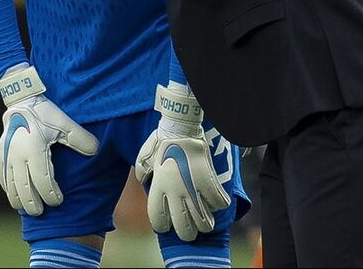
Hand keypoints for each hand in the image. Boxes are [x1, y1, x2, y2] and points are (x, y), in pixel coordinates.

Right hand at [0, 66, 98, 214]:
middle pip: (23, 189)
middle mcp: (17, 156)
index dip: (50, 195)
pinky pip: (1, 176)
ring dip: (18, 199)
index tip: (59, 200)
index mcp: (34, 150)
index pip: (42, 181)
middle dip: (33, 204)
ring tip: (28, 208)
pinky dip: (7, 188)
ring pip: (10, 186)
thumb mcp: (65, 123)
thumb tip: (95, 151)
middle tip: (41, 212)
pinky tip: (14, 194)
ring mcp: (6, 156)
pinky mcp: (0, 154)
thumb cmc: (45, 113)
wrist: (22, 100)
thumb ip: (80, 138)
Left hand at [134, 85, 230, 240]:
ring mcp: (192, 188)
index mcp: (158, 187)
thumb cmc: (162, 142)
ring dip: (205, 225)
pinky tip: (217, 202)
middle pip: (182, 227)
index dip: (162, 226)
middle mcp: (174, 192)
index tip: (167, 226)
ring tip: (206, 223)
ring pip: (202, 221)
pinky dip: (219, 205)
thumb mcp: (146, 158)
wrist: (180, 129)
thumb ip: (142, 171)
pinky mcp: (208, 181)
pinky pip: (218, 203)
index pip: (157, 218)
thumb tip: (142, 179)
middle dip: (187, 233)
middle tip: (191, 231)